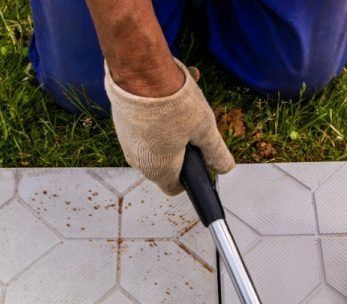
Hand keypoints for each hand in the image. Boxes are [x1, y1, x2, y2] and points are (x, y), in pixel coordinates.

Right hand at [105, 59, 234, 195]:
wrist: (139, 72)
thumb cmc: (171, 103)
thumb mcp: (205, 129)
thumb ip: (215, 152)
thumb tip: (224, 168)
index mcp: (159, 170)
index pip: (174, 187)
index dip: (189, 176)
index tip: (198, 158)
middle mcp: (140, 162)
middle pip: (165, 163)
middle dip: (181, 147)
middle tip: (194, 125)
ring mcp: (128, 143)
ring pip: (155, 142)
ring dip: (170, 129)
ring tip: (183, 103)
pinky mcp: (122, 124)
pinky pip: (143, 127)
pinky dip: (156, 117)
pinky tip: (167, 95)